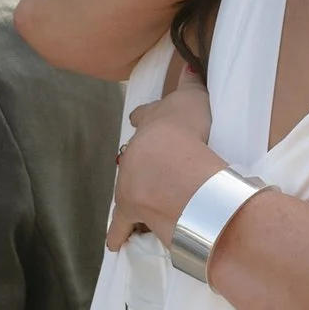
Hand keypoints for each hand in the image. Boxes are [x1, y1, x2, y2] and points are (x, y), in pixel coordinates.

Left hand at [109, 83, 222, 250]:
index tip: (139, 118)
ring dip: (132, 190)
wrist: (168, 166)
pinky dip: (118, 233)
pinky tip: (115, 244)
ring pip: (125, 186)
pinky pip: (122, 225)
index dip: (144, 118)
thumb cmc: (185, 128)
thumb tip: (190, 66)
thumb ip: (192, 84)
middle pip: (131, 153)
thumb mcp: (193, 99)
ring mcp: (129, 182)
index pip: (144, 117)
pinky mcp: (130, 210)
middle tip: (146, 162)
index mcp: (150, 123)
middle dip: (137, 157)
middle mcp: (134, 152)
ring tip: (138, 196)